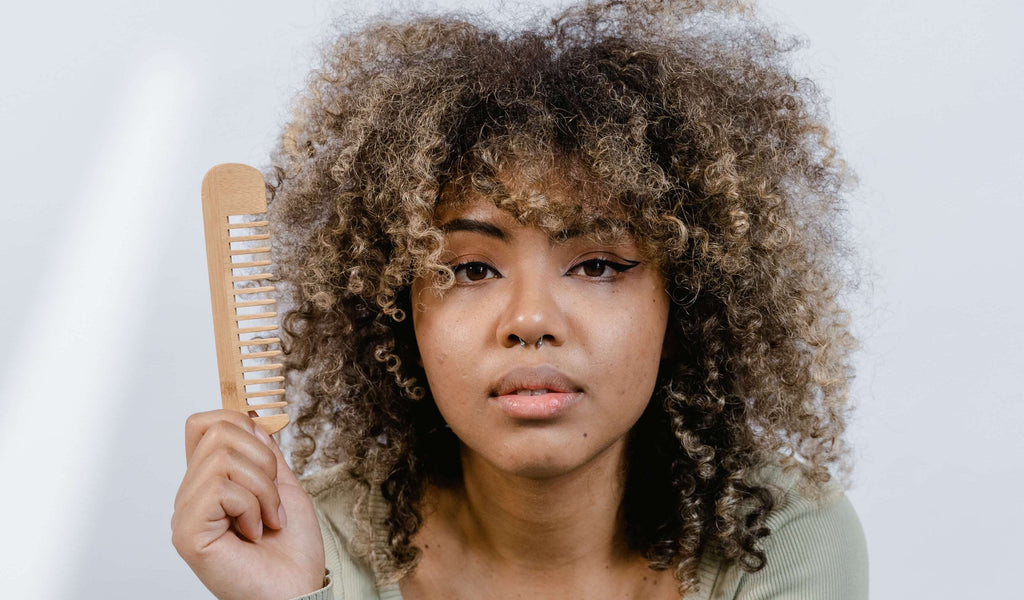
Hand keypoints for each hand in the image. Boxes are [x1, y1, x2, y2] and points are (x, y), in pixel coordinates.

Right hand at [172, 409, 325, 599]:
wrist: (298, 589)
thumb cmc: (292, 549)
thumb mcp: (284, 486)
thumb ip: (264, 453)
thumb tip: (249, 419)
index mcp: (211, 482)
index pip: (204, 424)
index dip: (239, 425)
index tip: (267, 458)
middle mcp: (192, 495)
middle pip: (218, 431)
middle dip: (262, 461)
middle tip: (272, 501)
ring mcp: (187, 514)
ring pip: (223, 458)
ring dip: (262, 489)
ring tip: (266, 520)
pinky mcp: (188, 532)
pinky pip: (221, 488)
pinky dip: (252, 507)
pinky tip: (253, 533)